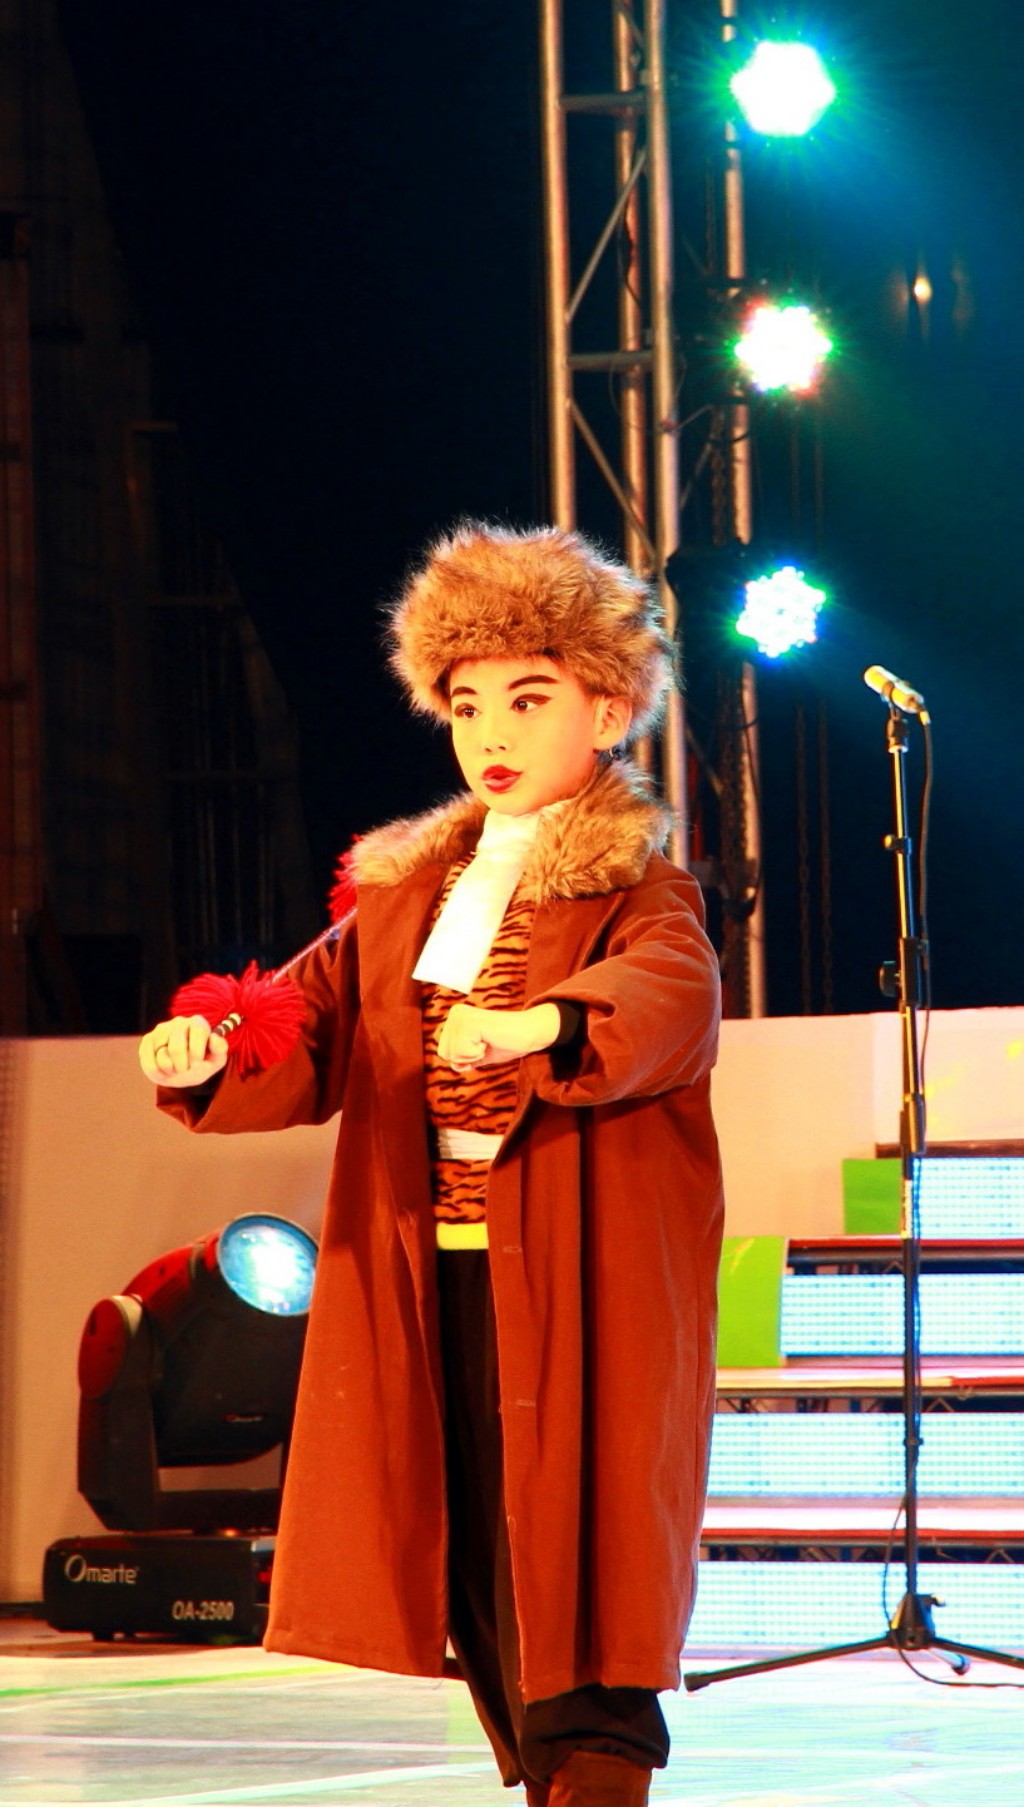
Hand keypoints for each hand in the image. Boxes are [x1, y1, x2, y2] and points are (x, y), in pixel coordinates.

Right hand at [139, 1015, 229, 1086]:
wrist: (182, 1073)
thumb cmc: (201, 1064)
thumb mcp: (215, 1060)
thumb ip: (220, 1049)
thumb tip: (215, 1038)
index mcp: (198, 1023)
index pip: (198, 1032)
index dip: (197, 1052)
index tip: (198, 1062)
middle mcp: (179, 1022)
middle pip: (177, 1047)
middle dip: (183, 1066)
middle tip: (186, 1069)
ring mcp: (161, 1030)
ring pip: (162, 1056)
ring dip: (171, 1070)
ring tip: (176, 1067)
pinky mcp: (148, 1041)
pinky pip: (150, 1063)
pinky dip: (158, 1072)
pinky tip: (164, 1068)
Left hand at [437, 1001, 561, 1071]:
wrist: (531, 1033)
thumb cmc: (508, 1043)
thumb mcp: (480, 1054)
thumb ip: (465, 1059)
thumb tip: (454, 1066)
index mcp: (455, 1017)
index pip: (444, 1052)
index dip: (464, 1058)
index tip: (484, 1044)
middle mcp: (455, 1013)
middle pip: (444, 1054)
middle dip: (467, 1057)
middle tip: (487, 1043)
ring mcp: (461, 1016)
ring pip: (452, 1055)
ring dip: (474, 1055)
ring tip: (489, 1041)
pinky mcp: (469, 1023)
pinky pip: (461, 1054)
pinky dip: (477, 1054)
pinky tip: (490, 1040)